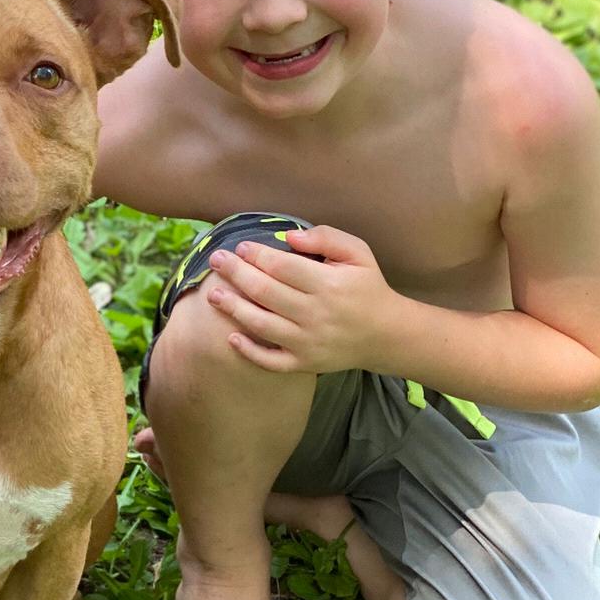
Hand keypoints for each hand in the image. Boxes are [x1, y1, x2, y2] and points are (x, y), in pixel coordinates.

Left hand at [203, 224, 402, 375]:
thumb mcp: (358, 253)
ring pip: (261, 324)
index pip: (282, 267)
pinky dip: (249, 351)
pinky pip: (270, 361)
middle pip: (265, 292)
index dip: (257, 255)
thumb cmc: (367, 287)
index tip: (240, 247)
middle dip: (236, 274)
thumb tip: (289, 237)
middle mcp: (316, 314)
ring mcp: (308, 342)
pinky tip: (231, 337)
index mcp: (329, 284)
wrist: (386, 334)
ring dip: (233, 308)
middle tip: (216, 260)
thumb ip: (326, 238)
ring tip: (212, 294)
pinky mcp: (304, 363)